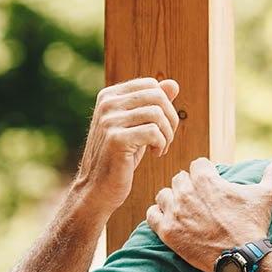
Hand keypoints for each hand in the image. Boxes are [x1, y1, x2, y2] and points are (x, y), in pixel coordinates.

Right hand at [72, 77, 180, 215]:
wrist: (97, 188)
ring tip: (161, 148)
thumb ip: (153, 104)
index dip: (165, 105)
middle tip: (167, 139)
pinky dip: (161, 144)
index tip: (162, 126)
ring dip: (167, 134)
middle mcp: (107, 104)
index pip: (151, 84)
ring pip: (157, 114)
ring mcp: (109, 121)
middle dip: (171, 119)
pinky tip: (156, 155)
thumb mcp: (138, 127)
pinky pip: (153, 132)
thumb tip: (173, 84)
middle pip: (157, 96)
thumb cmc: (120, 157)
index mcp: (109, 96)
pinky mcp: (115, 139)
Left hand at [147, 157, 271, 271]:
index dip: (204, 172)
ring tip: (182, 210)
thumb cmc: (252, 225)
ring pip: (164, 195)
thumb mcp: (265, 197)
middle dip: (188, 186)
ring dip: (171, 200)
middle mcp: (187, 192)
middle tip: (198, 200)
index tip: (210, 182)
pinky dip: (158, 216)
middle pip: (179, 178)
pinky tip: (168, 220)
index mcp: (207, 180)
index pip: (197, 165)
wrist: (241, 257)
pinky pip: (152, 215)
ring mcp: (175, 212)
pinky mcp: (167, 231)